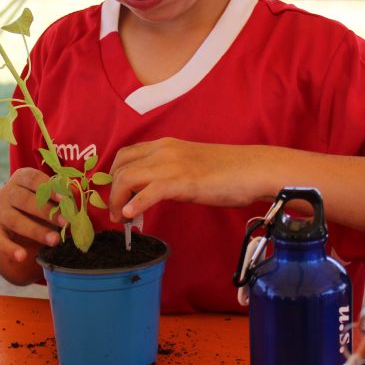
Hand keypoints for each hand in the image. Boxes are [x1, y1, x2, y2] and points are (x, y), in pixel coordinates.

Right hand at [0, 167, 64, 282]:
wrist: (15, 218)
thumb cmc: (39, 202)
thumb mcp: (48, 195)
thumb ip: (60, 194)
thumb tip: (74, 193)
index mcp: (21, 178)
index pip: (33, 179)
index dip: (49, 188)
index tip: (65, 198)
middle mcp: (8, 193)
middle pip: (24, 200)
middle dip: (46, 212)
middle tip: (66, 223)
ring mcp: (0, 213)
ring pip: (15, 221)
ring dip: (36, 231)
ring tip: (55, 240)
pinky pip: (0, 241)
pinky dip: (10, 249)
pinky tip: (22, 256)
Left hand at [107, 138, 261, 221]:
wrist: (253, 169)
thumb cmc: (227, 171)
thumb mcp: (190, 165)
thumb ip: (170, 173)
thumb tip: (153, 193)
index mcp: (165, 145)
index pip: (126, 155)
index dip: (114, 175)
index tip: (115, 195)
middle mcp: (163, 150)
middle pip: (121, 167)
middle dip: (112, 191)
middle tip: (115, 212)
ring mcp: (172, 165)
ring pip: (128, 178)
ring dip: (118, 201)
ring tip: (121, 219)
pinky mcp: (182, 182)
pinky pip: (149, 192)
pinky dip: (135, 204)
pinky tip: (131, 216)